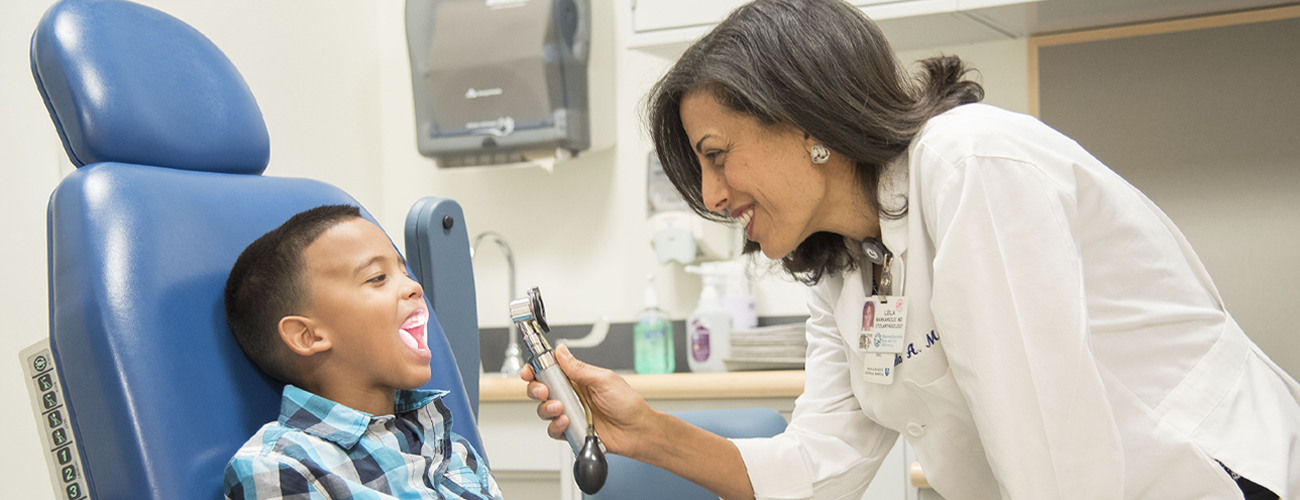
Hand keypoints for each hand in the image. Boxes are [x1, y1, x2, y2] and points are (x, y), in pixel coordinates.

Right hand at [522, 344, 658, 458]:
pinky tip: (567, 423)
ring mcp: (570, 413)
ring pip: (544, 410)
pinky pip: (553, 429)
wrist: (637, 431)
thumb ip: (579, 368)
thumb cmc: (628, 404)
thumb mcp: (604, 380)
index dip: (536, 369)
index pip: (550, 370)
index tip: (529, 371)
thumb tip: (561, 351)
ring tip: (561, 409)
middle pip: (541, 390)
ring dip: (548, 409)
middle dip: (536, 389)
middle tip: (544, 391)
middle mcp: (571, 395)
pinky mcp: (571, 430)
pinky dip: (556, 427)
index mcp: (578, 378)